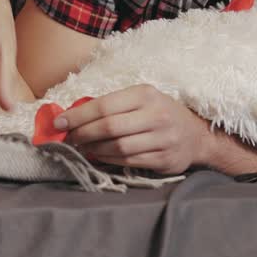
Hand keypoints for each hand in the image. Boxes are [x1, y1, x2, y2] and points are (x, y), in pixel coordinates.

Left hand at [60, 84, 211, 174]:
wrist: (197, 135)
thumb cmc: (160, 113)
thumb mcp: (141, 99)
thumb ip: (112, 105)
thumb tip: (72, 116)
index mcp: (146, 95)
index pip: (104, 106)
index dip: (78, 115)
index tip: (59, 122)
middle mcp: (156, 115)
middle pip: (109, 127)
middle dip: (82, 134)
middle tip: (68, 138)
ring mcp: (162, 139)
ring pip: (117, 147)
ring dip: (93, 149)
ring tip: (81, 147)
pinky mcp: (164, 159)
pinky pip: (127, 161)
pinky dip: (108, 159)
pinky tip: (98, 155)